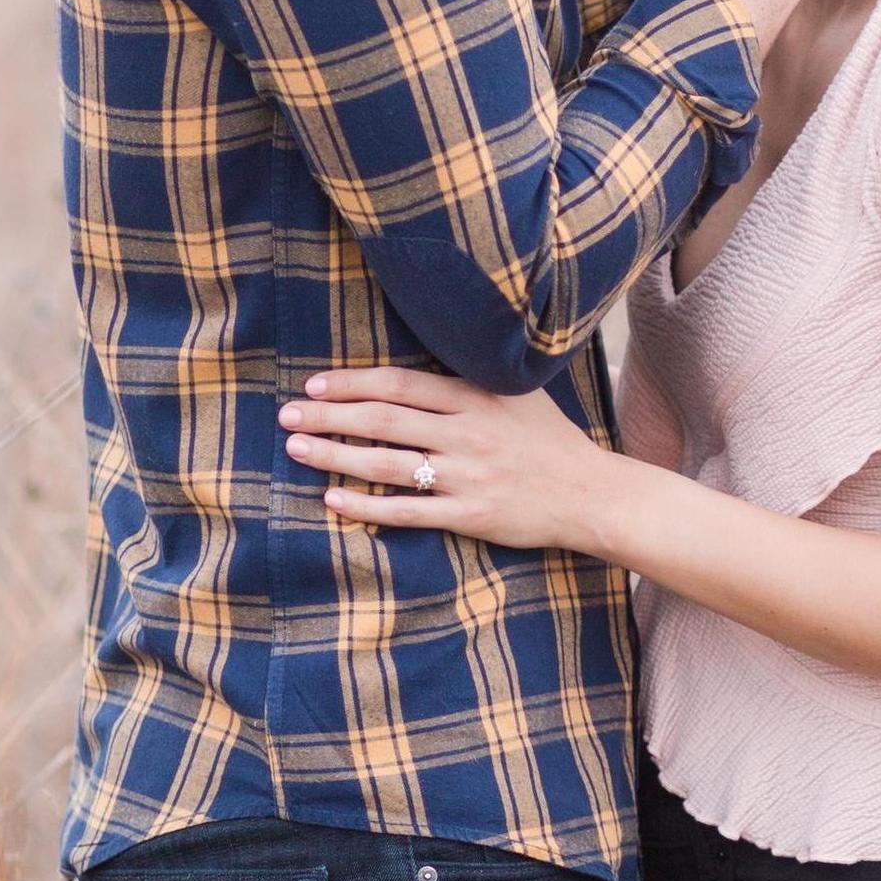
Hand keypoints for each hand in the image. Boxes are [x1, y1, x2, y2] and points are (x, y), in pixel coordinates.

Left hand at [278, 367, 619, 554]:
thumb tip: (418, 364)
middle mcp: (468, 433)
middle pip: (384, 420)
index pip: (400, 385)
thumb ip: (472, 378)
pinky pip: (407, 511)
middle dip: (329, 416)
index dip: (352, 384)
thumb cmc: (552, 441)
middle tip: (287, 415)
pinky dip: (366, 505)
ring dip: (335, 455)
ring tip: (296, 449)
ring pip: (387, 463)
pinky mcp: (471, 516)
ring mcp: (468, 476)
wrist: (592, 494)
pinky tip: (333, 499)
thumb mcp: (519, 394)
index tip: (315, 385)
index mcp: (478, 397)